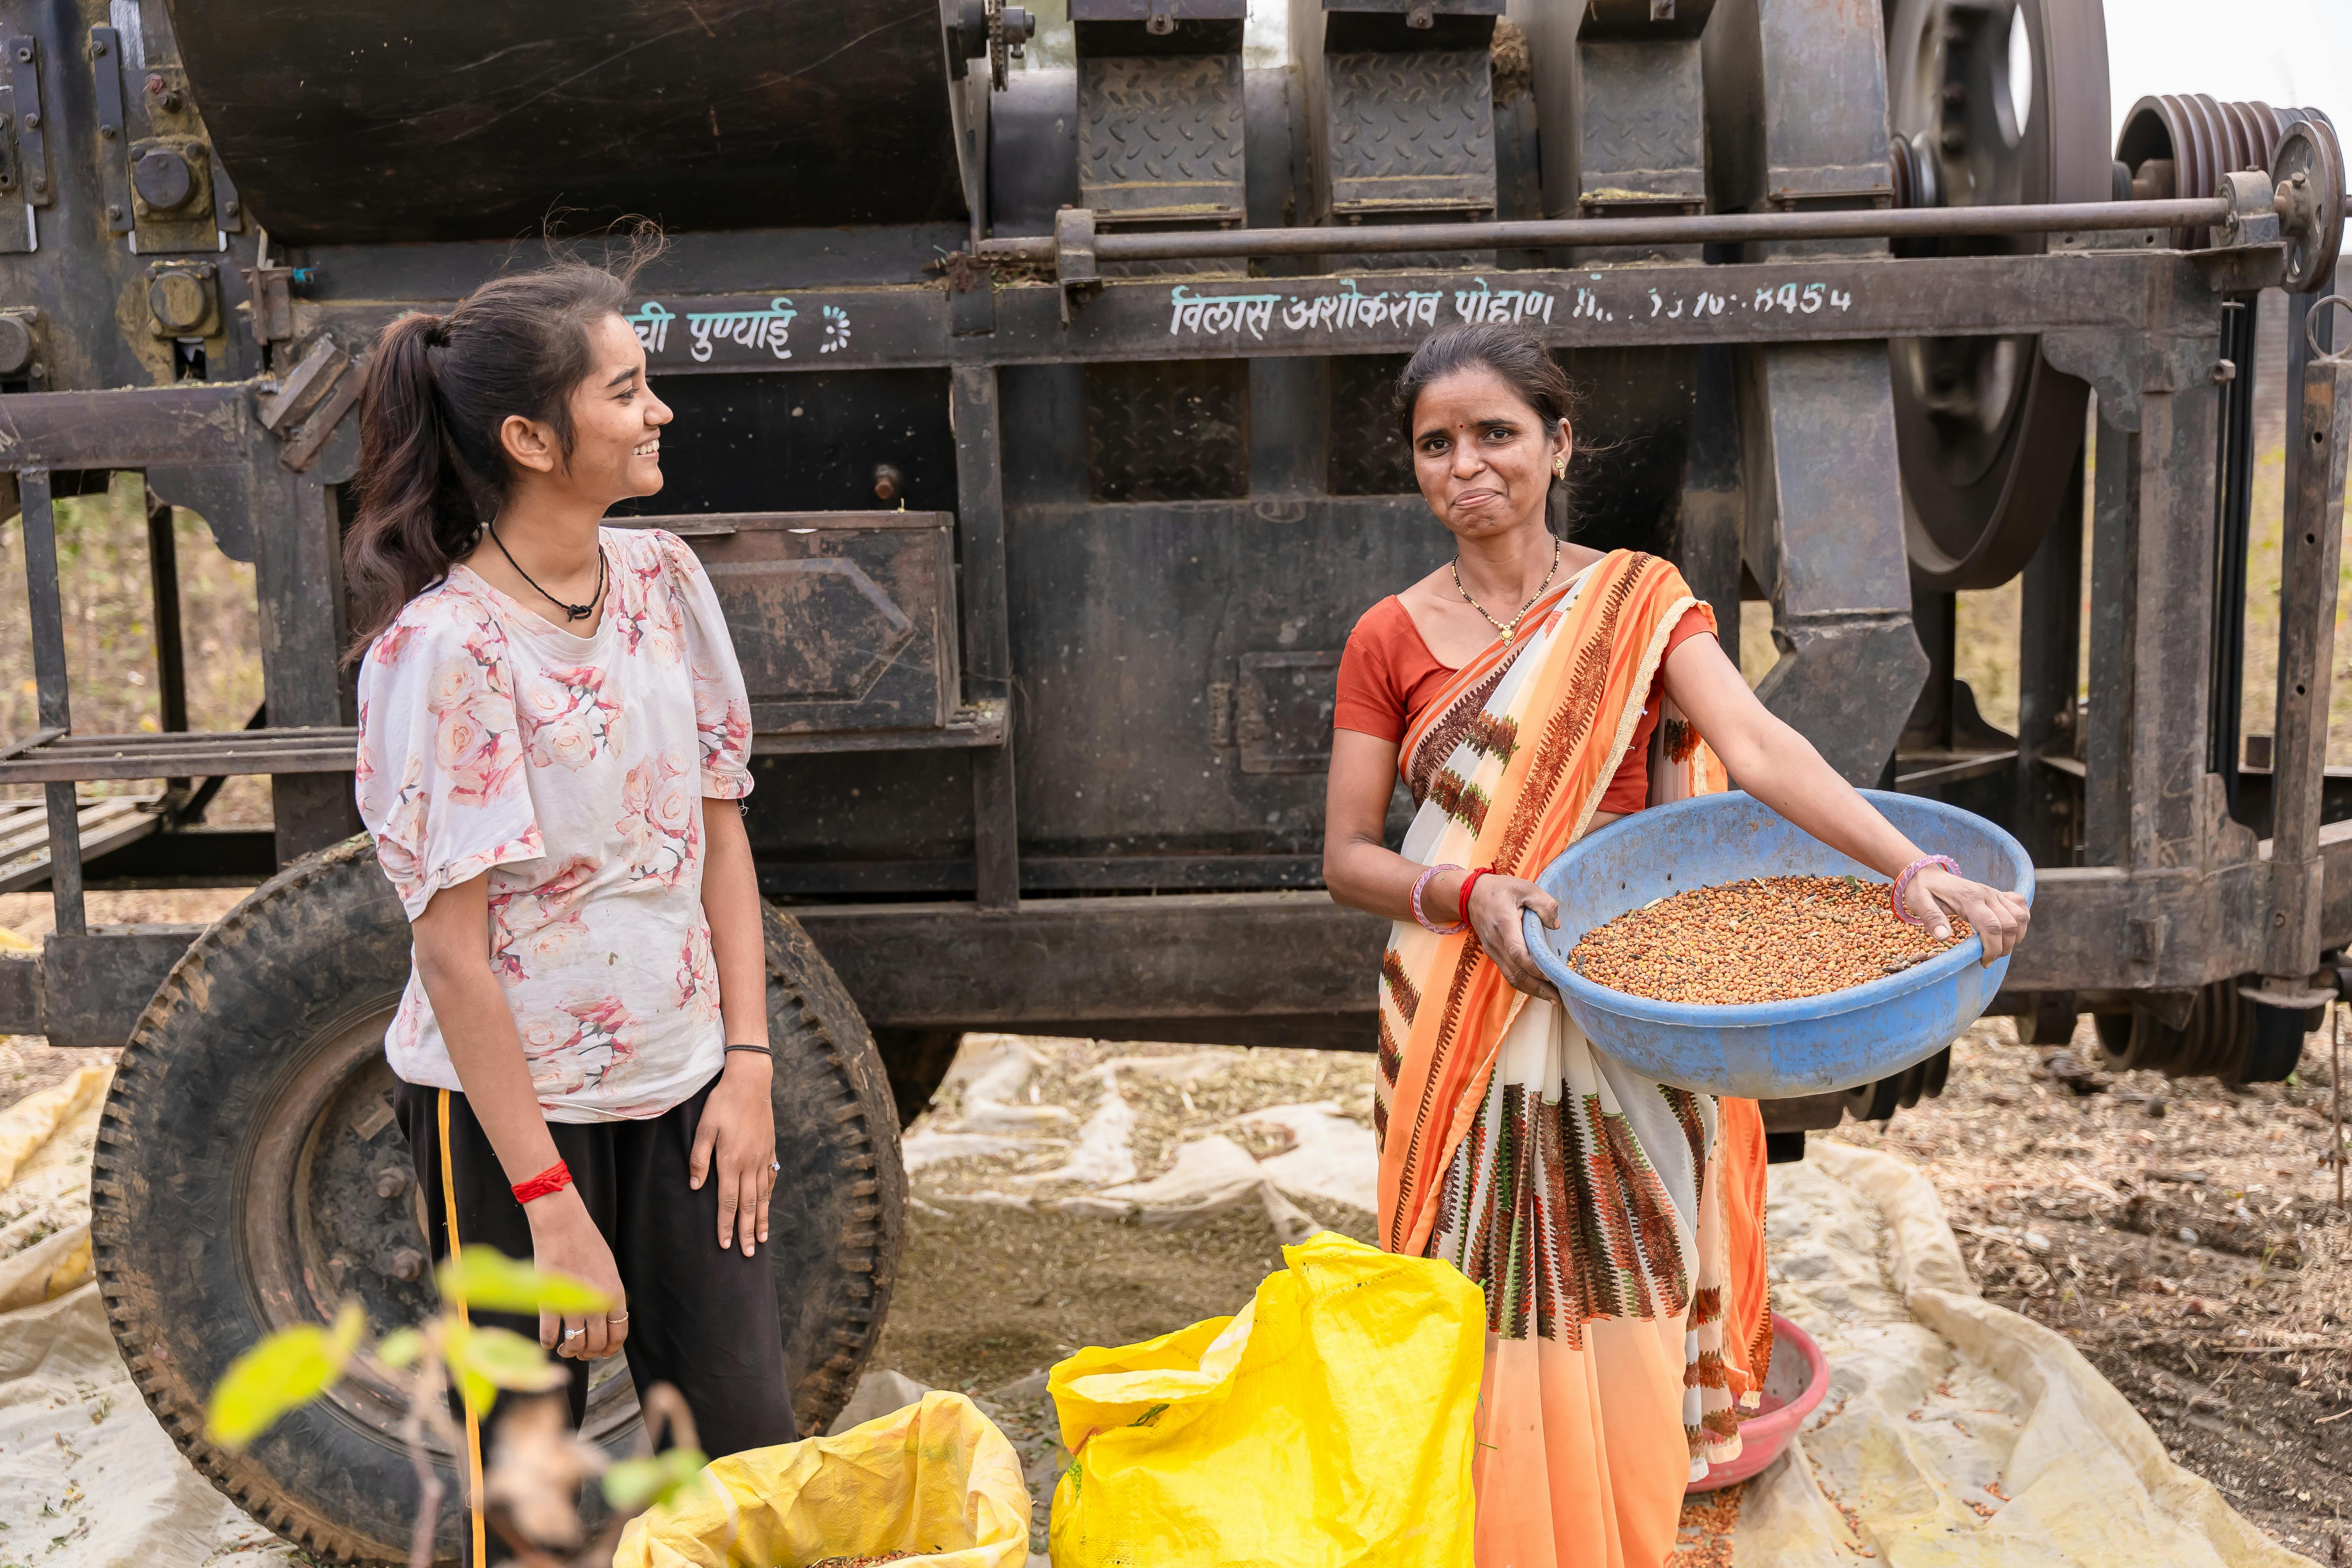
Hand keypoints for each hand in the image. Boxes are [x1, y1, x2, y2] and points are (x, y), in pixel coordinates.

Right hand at [525, 1189, 626, 1360]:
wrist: (563, 1225)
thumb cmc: (586, 1243)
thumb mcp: (608, 1270)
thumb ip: (608, 1296)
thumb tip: (605, 1321)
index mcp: (614, 1295)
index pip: (619, 1335)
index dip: (609, 1350)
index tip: (600, 1352)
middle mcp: (596, 1303)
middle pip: (597, 1344)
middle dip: (588, 1354)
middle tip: (579, 1351)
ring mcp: (572, 1303)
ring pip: (575, 1344)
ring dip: (570, 1351)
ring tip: (564, 1347)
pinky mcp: (548, 1301)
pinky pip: (549, 1335)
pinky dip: (548, 1342)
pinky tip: (548, 1339)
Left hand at [690, 1051, 776, 1255]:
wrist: (751, 1082)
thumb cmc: (722, 1103)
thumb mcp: (704, 1127)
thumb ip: (699, 1157)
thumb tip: (696, 1186)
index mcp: (731, 1161)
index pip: (727, 1202)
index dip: (725, 1225)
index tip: (724, 1244)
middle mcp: (750, 1164)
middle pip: (748, 1205)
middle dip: (746, 1231)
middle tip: (748, 1254)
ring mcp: (762, 1157)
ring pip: (762, 1196)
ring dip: (761, 1219)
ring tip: (761, 1239)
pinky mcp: (769, 1149)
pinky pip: (770, 1179)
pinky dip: (769, 1196)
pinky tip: (767, 1206)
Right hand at [1465, 873, 1563, 1001]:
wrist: (1470, 894)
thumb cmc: (1500, 890)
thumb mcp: (1525, 887)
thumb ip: (1543, 903)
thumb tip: (1556, 925)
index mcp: (1504, 923)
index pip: (1518, 952)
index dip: (1535, 967)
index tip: (1553, 975)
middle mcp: (1496, 942)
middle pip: (1516, 973)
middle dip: (1538, 988)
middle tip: (1560, 997)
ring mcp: (1492, 951)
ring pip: (1512, 978)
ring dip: (1533, 991)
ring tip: (1553, 998)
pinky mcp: (1493, 954)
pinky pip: (1509, 973)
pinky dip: (1525, 984)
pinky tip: (1539, 988)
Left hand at [1904, 866, 2030, 962]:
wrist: (1927, 873)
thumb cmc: (1922, 890)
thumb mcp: (1919, 903)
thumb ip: (1931, 918)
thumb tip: (1943, 937)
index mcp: (1970, 898)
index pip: (1991, 927)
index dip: (1993, 949)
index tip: (1984, 962)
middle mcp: (1987, 894)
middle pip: (2010, 925)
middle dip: (2004, 947)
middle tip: (1989, 959)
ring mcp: (1995, 893)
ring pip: (2020, 917)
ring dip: (2015, 937)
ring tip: (1999, 948)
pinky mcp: (1998, 894)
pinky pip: (2020, 905)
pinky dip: (2021, 921)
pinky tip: (2010, 932)